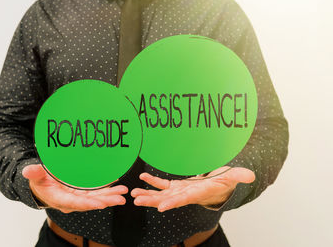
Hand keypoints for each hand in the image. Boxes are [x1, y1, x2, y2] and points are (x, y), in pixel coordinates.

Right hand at [22, 164, 127, 212]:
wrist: (42, 185)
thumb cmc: (40, 181)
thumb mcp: (36, 176)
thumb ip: (34, 173)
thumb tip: (28, 170)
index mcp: (60, 199)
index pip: (75, 203)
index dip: (88, 204)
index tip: (100, 204)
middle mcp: (72, 201)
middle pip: (91, 203)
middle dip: (106, 201)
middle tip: (120, 199)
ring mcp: (80, 197)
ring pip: (97, 198)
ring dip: (111, 196)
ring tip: (124, 193)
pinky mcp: (84, 193)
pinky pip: (98, 192)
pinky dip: (109, 190)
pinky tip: (118, 186)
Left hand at [131, 166, 254, 211]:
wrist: (218, 187)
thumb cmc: (224, 183)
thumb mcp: (231, 178)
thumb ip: (238, 176)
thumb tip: (250, 175)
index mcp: (197, 194)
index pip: (183, 200)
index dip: (172, 203)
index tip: (160, 208)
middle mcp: (185, 195)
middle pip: (166, 201)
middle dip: (151, 201)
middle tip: (136, 201)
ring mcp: (179, 191)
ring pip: (160, 195)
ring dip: (147, 194)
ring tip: (133, 195)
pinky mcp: (176, 186)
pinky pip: (162, 185)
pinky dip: (152, 181)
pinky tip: (143, 177)